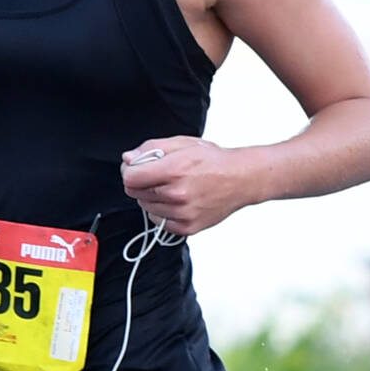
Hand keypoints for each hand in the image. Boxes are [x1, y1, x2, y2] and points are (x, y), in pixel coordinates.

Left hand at [121, 137, 254, 238]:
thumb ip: (151, 149)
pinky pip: (159, 221)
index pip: (130, 178)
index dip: (129, 171)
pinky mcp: (187, 227)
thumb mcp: (182, 143)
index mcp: (174, 170)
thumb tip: (128, 159)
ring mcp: (182, 213)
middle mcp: (177, 194)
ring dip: (151, 197)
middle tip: (157, 176)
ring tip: (171, 187)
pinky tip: (176, 201)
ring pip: (145, 207)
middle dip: (141, 183)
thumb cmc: (213, 161)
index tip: (136, 168)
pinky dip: (162, 211)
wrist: (240, 179)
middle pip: (134, 193)